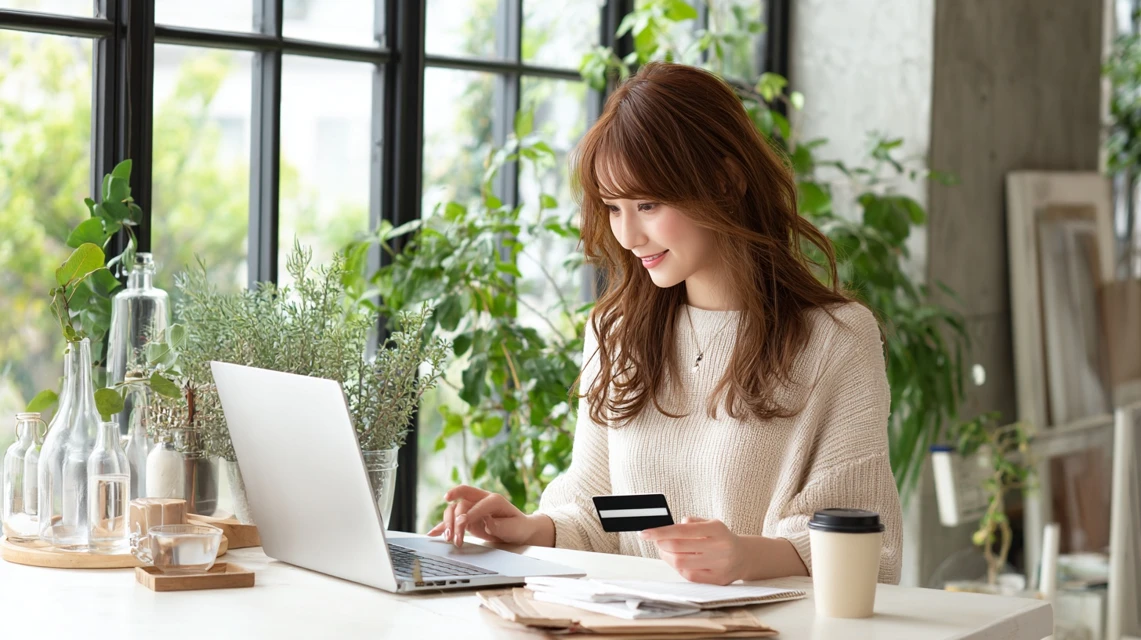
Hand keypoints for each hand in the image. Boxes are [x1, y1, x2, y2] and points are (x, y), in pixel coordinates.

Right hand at [426, 484, 553, 547]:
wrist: (518, 530)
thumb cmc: (517, 527)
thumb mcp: (514, 528)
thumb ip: (499, 524)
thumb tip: (486, 520)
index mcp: (494, 499)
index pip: (479, 503)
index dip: (470, 512)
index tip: (462, 524)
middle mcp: (480, 500)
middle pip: (461, 502)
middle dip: (455, 519)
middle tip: (454, 537)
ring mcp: (472, 508)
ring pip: (453, 510)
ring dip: (447, 523)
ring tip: (448, 538)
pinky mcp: (466, 518)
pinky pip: (451, 521)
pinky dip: (442, 526)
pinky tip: (432, 533)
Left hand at [639, 516, 748, 584]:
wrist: (744, 557)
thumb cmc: (721, 538)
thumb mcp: (710, 523)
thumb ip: (690, 523)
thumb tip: (668, 526)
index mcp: (717, 529)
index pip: (682, 530)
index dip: (660, 531)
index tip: (644, 532)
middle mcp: (719, 547)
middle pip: (678, 548)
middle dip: (661, 544)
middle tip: (655, 540)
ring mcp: (719, 565)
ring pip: (681, 563)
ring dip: (667, 556)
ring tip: (666, 550)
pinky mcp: (717, 580)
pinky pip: (689, 575)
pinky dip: (678, 567)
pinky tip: (678, 561)